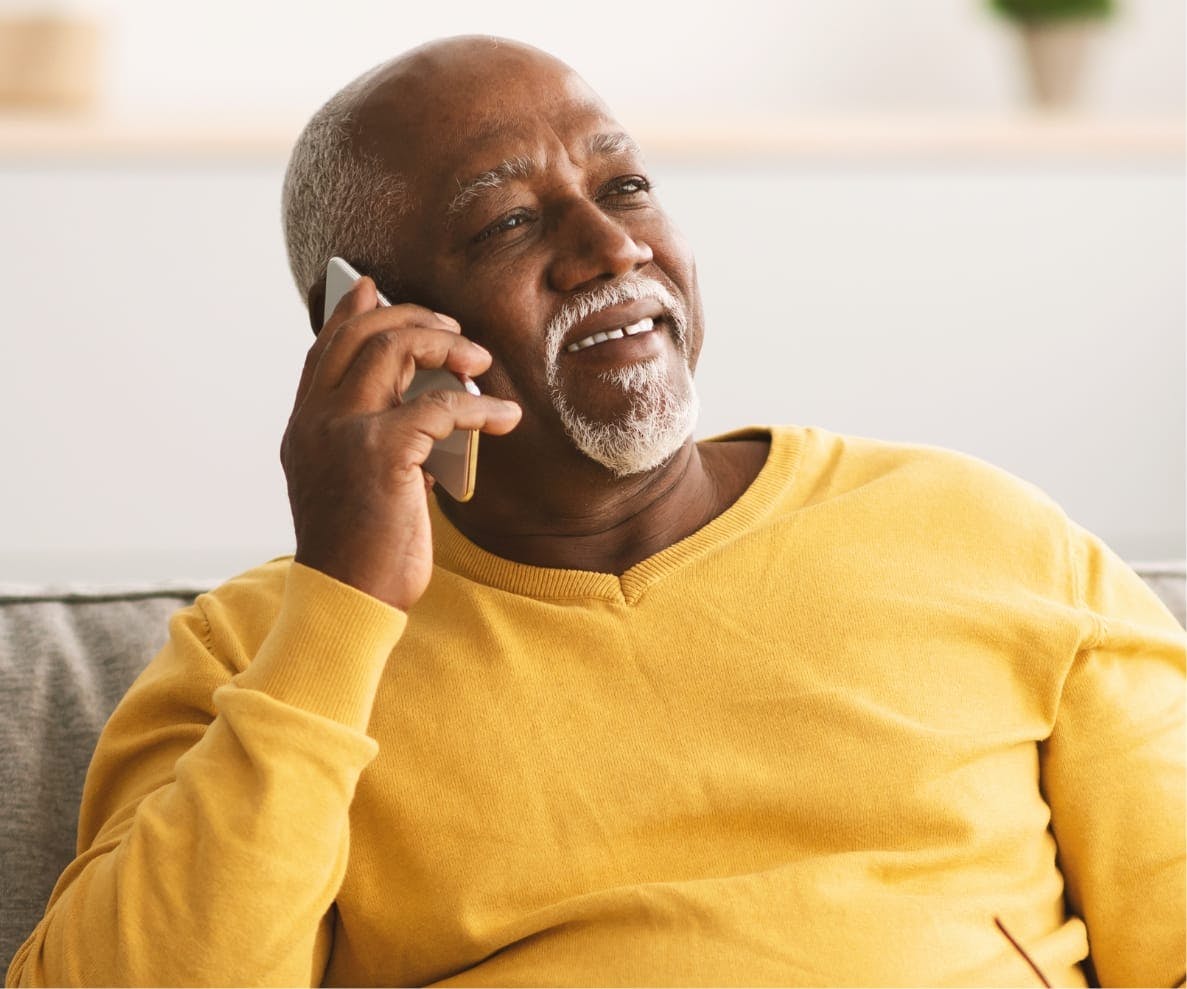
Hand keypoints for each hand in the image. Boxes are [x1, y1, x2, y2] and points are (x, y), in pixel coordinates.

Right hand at [281, 277, 520, 610]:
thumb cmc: (362, 551)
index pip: (324, 349)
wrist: (347, 600)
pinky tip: (504, 416)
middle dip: (413, 318)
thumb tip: (425, 410)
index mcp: (305, 428)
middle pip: (361, 334)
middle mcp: (315, 420)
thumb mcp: (357, 487)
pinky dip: (480, 406)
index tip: (374, 287)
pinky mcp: (381, 451)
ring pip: (394, 349)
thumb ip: (377, 441)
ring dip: (445, 345)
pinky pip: (441, 406)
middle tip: (453, 329)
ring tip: (478, 361)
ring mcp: (343, 432)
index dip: (351, 313)